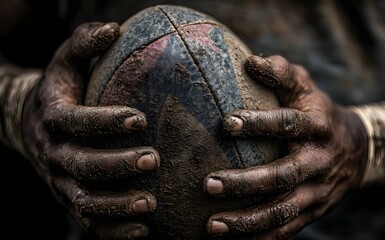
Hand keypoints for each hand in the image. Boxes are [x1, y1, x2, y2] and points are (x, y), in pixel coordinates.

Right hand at [21, 22, 158, 238]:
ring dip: (116, 206)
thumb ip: (84, 43)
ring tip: (151, 204)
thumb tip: (114, 28)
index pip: (76, 122)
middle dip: (117, 165)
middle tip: (154, 159)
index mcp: (54, 118)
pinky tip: (143, 232)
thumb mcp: (66, 61)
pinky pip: (89, 222)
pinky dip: (113, 231)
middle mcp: (54, 153)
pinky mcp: (69, 199)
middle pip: (82, 165)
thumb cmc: (60, 90)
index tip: (141, 118)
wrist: (30, 124)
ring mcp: (60, 181)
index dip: (105, 121)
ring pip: (84, 201)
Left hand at [204, 55, 367, 238]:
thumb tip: (250, 61)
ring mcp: (318, 191)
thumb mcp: (305, 86)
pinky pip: (288, 229)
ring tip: (211, 225)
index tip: (226, 123)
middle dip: (245, 183)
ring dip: (248, 220)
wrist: (358, 149)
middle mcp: (319, 161)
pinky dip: (261, 237)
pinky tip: (231, 239)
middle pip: (283, 176)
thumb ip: (282, 72)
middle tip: (208, 184)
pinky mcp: (315, 211)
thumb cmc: (318, 111)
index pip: (288, 125)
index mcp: (317, 126)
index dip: (259, 124)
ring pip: (284, 210)